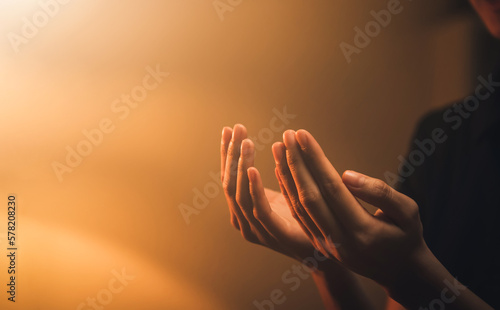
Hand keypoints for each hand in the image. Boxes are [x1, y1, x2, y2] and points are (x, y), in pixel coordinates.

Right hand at [221, 124, 324, 261]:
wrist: (326, 251)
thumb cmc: (307, 220)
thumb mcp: (289, 194)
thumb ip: (280, 177)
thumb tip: (277, 146)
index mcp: (244, 210)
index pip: (229, 177)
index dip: (228, 153)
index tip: (230, 128)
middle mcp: (243, 221)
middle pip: (229, 183)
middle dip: (231, 155)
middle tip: (236, 129)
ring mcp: (255, 230)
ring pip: (239, 194)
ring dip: (241, 166)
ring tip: (245, 142)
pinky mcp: (273, 235)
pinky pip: (258, 210)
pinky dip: (253, 189)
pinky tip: (252, 168)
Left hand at [273, 129, 427, 286]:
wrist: (400, 271)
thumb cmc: (407, 236)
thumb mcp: (409, 213)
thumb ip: (381, 194)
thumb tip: (347, 175)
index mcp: (363, 231)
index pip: (332, 188)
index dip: (315, 160)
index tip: (303, 135)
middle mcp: (339, 241)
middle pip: (310, 196)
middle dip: (296, 162)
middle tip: (287, 134)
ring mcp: (325, 245)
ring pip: (299, 206)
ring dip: (287, 175)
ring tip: (279, 147)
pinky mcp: (318, 245)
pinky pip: (298, 215)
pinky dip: (288, 191)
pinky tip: (282, 171)